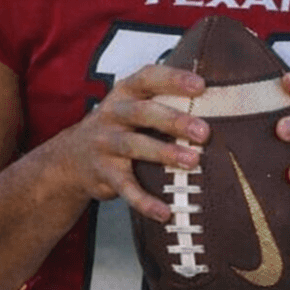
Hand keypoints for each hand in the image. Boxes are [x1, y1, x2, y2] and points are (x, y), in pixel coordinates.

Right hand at [48, 64, 210, 222]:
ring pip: (134, 146)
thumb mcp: (132, 105)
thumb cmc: (119, 126)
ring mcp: (105, 144)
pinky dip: (144, 201)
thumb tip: (219, 97)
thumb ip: (163, 99)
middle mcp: (112, 114)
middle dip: (173, 120)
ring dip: (164, 153)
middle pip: (142, 112)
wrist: (70, 159)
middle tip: (204, 131)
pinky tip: (165, 211)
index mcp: (124, 92)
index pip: (147, 78)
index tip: (201, 85)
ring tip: (192, 161)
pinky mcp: (103, 174)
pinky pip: (125, 188)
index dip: (173, 79)